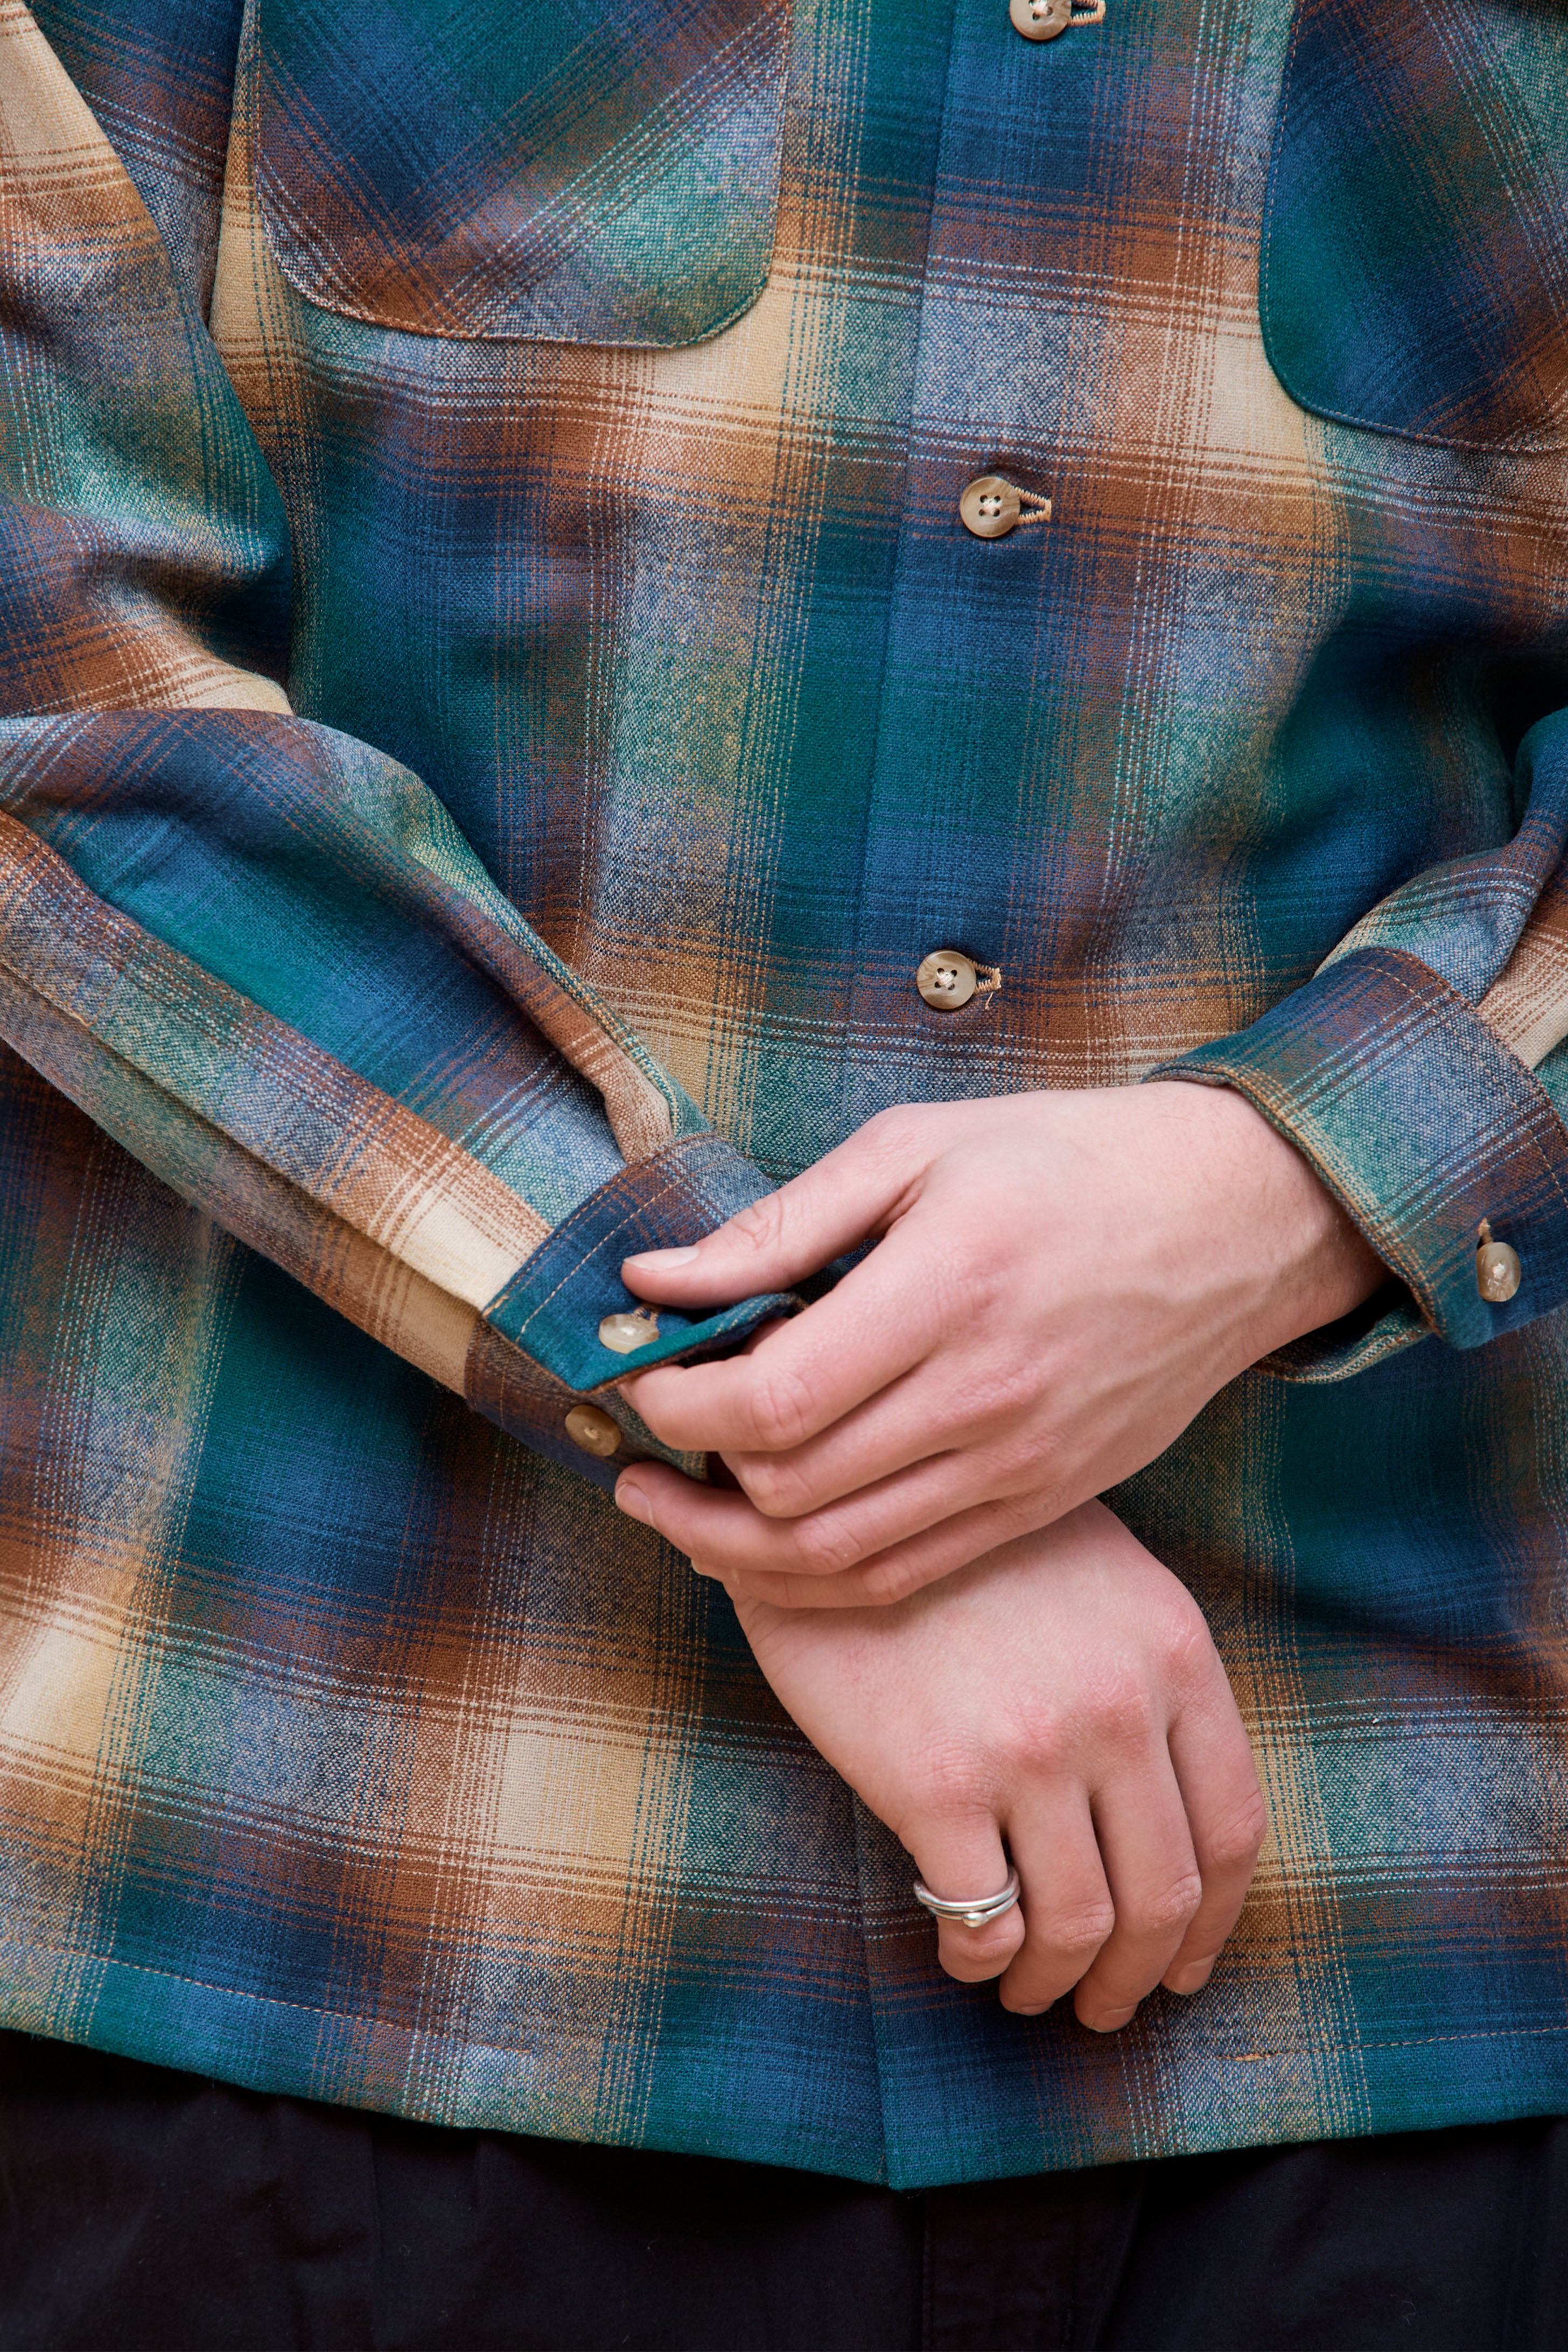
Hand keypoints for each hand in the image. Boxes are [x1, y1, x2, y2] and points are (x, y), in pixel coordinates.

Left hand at [614, 1083, 1381, 1604]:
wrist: (1236, 1223)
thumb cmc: (1067, 1161)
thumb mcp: (918, 1147)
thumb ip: (781, 1224)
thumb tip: (654, 1277)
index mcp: (946, 1290)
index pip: (775, 1399)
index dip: (681, 1401)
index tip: (644, 1372)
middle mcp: (983, 1395)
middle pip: (792, 1489)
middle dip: (691, 1470)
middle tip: (649, 1430)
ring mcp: (1017, 1465)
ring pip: (836, 1557)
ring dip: (730, 1542)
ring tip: (669, 1504)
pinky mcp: (1040, 1504)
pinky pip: (901, 1576)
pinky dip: (813, 1579)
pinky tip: (759, 1545)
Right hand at [732, 1500, 1268, 2025]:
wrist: (840, 1503)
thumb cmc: (965, 1547)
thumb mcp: (1099, 1576)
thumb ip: (1148, 1676)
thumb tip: (1164, 1810)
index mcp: (1173, 1651)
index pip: (1230, 1826)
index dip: (1213, 1921)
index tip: (1186, 1965)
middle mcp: (1117, 1706)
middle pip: (1163, 1893)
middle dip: (1138, 1975)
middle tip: (1103, 2005)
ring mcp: (1031, 1749)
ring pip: (1079, 1924)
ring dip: (1056, 1981)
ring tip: (1028, 1991)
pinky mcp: (937, 1783)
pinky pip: (984, 1919)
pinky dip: (981, 1959)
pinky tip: (964, 1953)